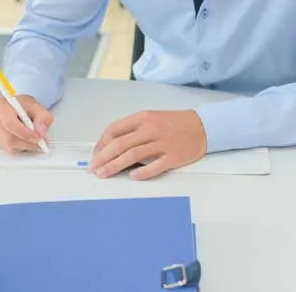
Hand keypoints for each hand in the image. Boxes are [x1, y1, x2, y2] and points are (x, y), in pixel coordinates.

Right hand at [0, 94, 52, 152]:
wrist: (20, 109)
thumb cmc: (24, 107)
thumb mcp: (38, 107)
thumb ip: (43, 117)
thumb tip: (40, 131)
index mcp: (2, 105)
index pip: (9, 122)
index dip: (24, 132)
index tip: (36, 136)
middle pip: (8, 137)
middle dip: (26, 142)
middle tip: (38, 141)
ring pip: (8, 146)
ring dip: (24, 145)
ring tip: (33, 139)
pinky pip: (7, 149)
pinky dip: (19, 148)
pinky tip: (23, 139)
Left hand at [89, 110, 206, 180]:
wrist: (202, 126)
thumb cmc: (174, 123)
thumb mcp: (151, 118)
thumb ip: (133, 129)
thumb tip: (111, 145)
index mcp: (142, 118)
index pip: (115, 129)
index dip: (101, 143)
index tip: (95, 154)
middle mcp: (150, 129)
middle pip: (120, 144)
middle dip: (103, 157)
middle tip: (93, 168)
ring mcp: (161, 143)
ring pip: (132, 155)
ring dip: (114, 166)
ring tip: (104, 174)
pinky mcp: (173, 157)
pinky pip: (154, 166)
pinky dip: (142, 172)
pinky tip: (132, 177)